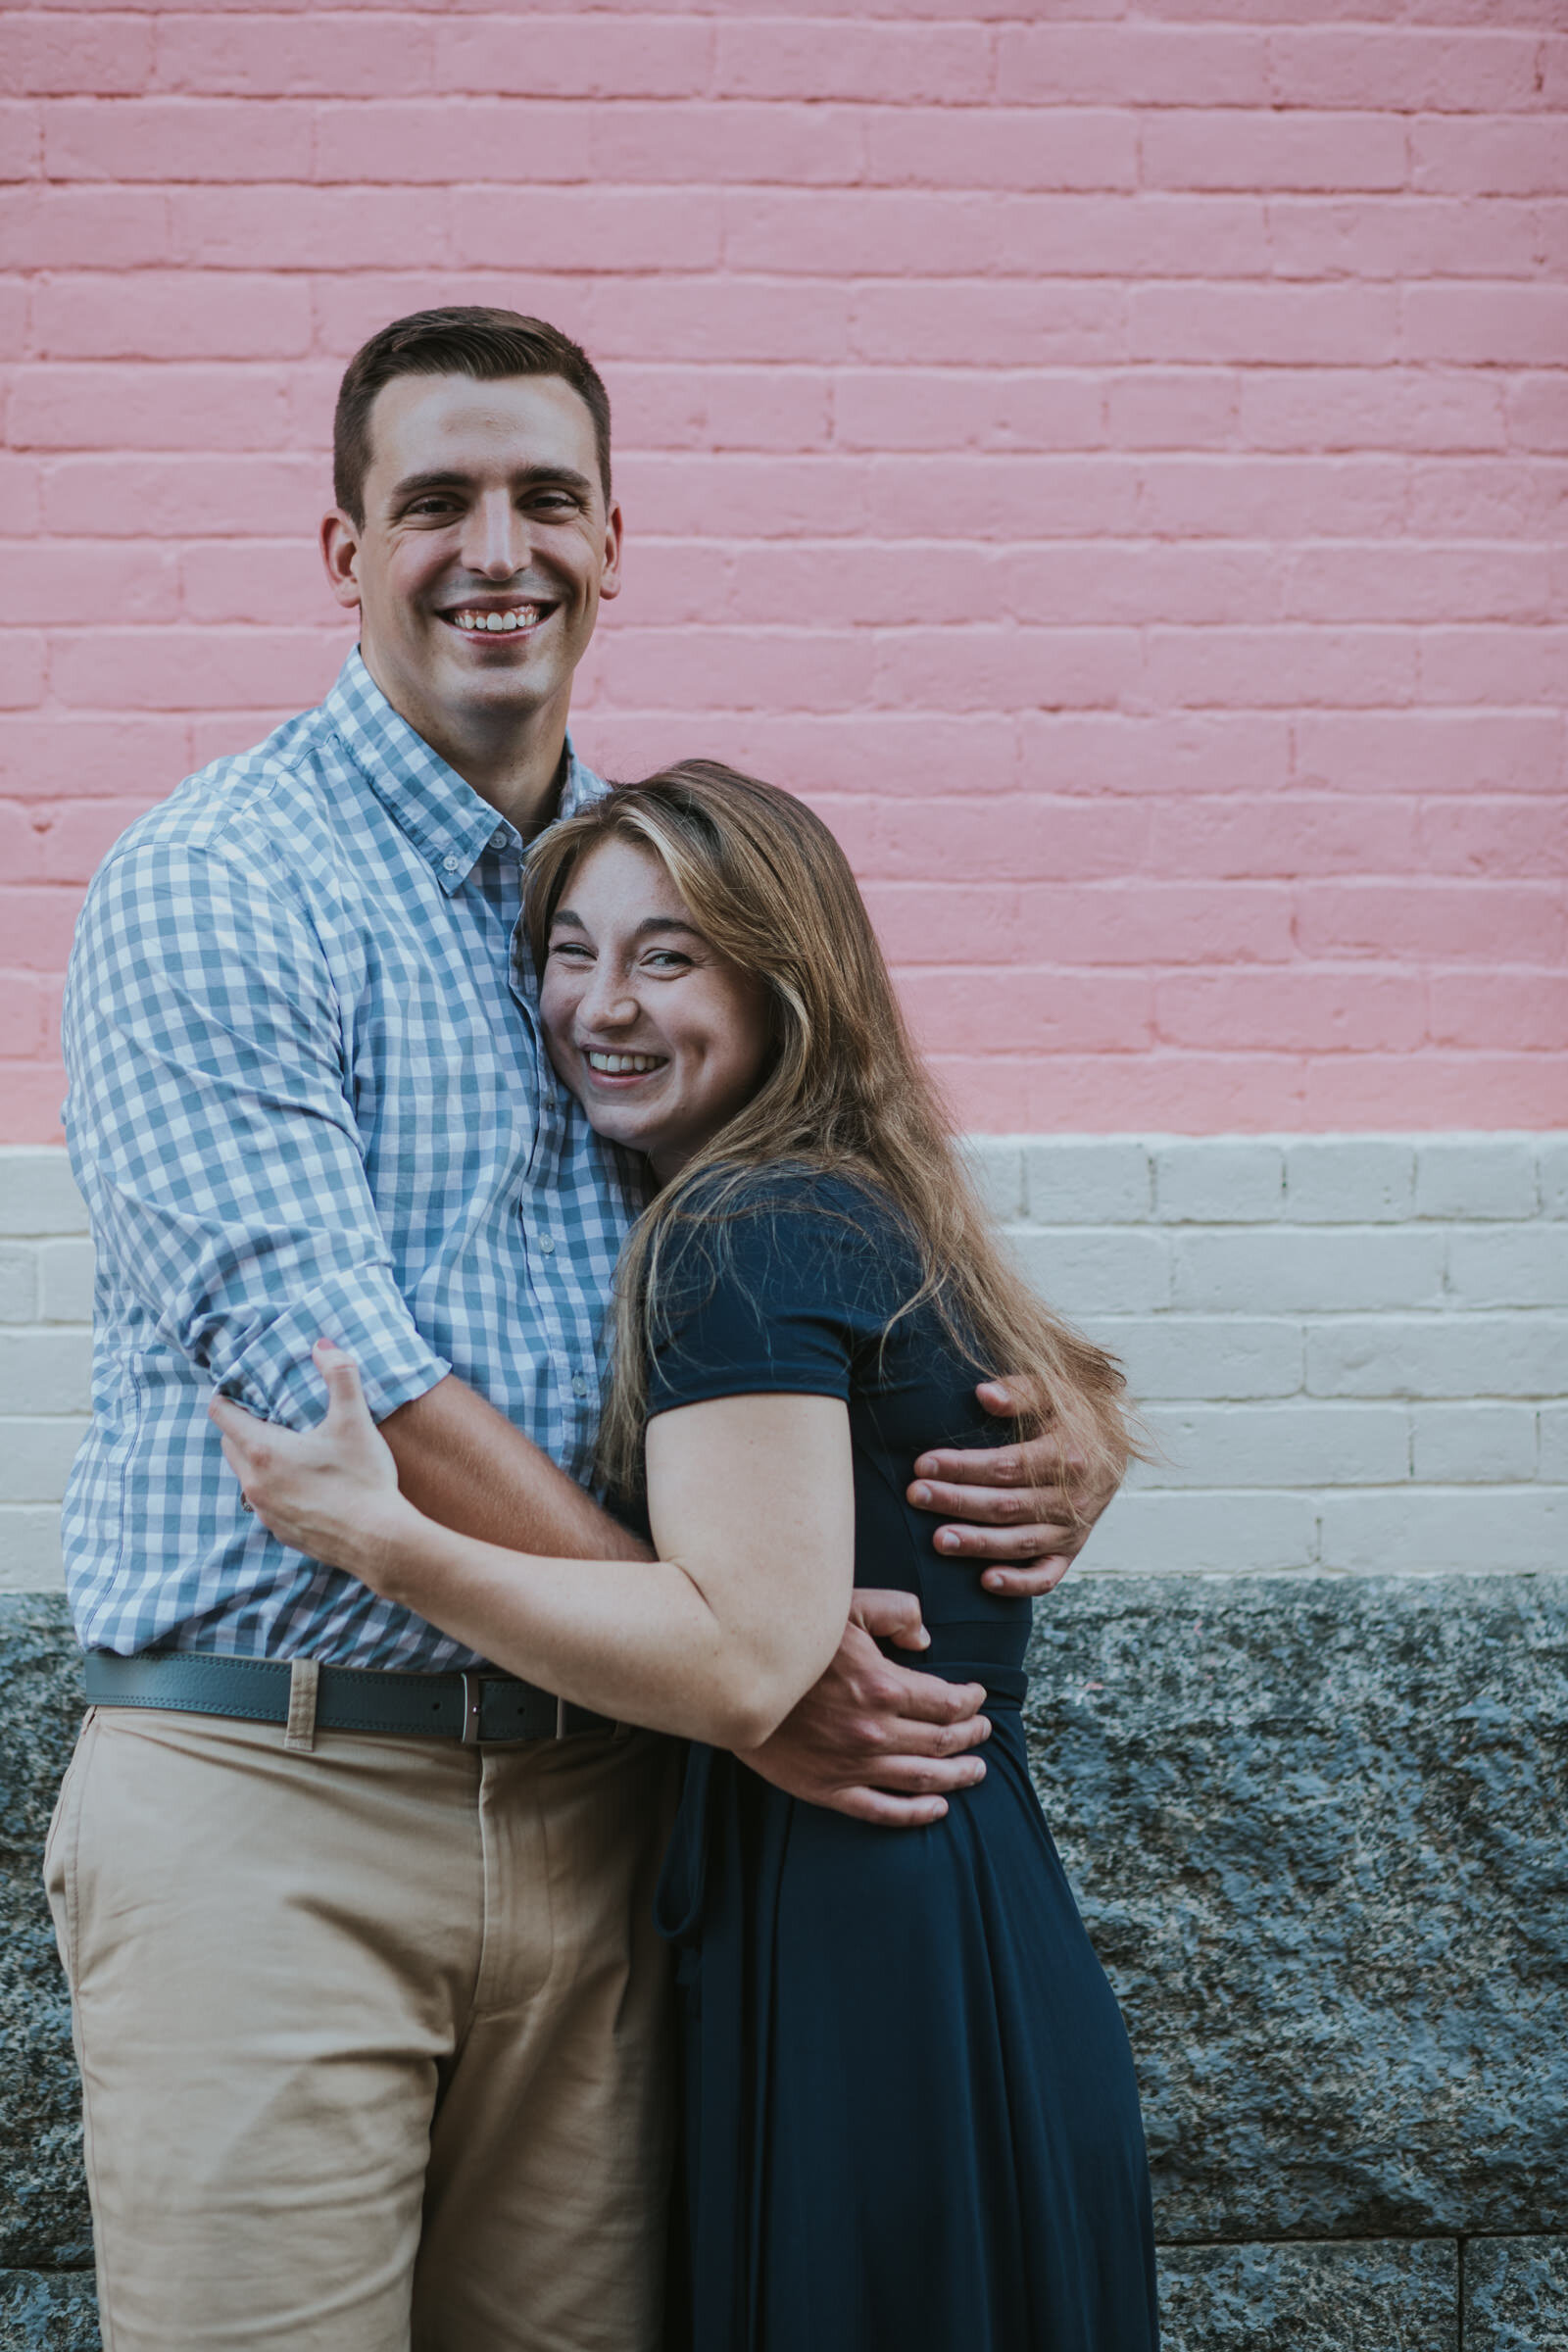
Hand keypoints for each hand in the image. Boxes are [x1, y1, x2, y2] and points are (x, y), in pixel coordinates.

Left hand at [209, 1342, 413, 1584]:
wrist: (379, 1540)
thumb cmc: (362, 1478)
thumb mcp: (354, 1420)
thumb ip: (339, 1375)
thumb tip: (323, 1346)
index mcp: (262, 1451)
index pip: (221, 1415)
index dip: (227, 1397)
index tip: (242, 1389)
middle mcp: (254, 1483)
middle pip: (229, 1445)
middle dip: (242, 1428)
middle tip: (270, 1415)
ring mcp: (265, 1512)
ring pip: (246, 1476)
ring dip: (258, 1461)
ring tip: (290, 1450)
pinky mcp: (281, 1532)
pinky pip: (265, 1503)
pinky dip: (276, 1489)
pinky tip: (306, 1485)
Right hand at [734, 1589, 990, 1827]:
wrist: (732, 1681)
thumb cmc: (793, 1638)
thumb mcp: (847, 1606)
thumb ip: (897, 1613)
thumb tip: (925, 1640)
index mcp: (883, 1686)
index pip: (948, 1702)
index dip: (971, 1702)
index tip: (977, 1697)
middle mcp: (874, 1731)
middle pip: (942, 1741)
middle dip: (971, 1737)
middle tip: (983, 1733)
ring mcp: (852, 1765)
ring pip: (922, 1778)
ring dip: (956, 1776)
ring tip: (975, 1771)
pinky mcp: (828, 1789)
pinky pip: (882, 1810)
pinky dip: (916, 1814)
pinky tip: (936, 1809)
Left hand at [906, 1378, 1121, 1598]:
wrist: (1114, 1442)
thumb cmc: (1073, 1412)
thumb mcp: (1054, 1390)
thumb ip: (1020, 1392)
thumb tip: (984, 1394)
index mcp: (1069, 1456)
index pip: (1006, 1466)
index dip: (963, 1467)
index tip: (923, 1464)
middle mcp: (1073, 1498)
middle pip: (1007, 1505)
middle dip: (957, 1501)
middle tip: (916, 1496)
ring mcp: (1073, 1529)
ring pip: (1020, 1543)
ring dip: (978, 1543)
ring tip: (939, 1540)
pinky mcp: (1071, 1551)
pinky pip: (1047, 1576)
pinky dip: (1019, 1584)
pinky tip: (985, 1581)